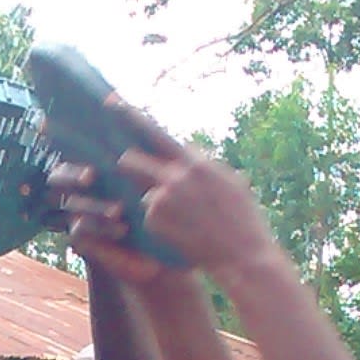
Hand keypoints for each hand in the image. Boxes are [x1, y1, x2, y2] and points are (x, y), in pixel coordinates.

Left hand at [54, 96, 278, 281]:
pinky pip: (148, 218)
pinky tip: (182, 234)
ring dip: (155, 203)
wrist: (244, 256)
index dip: (132, 117)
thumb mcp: (232, 183)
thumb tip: (190, 151)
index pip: (156, 133)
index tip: (114, 102)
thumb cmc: (245, 221)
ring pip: (143, 193)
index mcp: (196, 162)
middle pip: (132, 160)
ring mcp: (164, 198)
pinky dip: (160, 225)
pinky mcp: (155, 221)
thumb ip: (205, 165)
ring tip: (184, 221)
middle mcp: (176, 175)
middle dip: (129, 165)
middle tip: (127, 170)